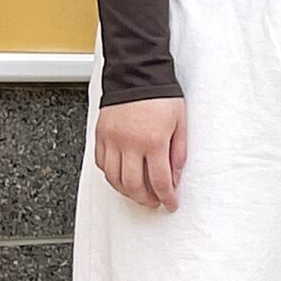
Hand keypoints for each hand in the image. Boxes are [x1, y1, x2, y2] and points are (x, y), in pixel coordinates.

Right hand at [93, 97, 186, 211]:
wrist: (136, 75)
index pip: (160, 180)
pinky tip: (121, 177)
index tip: (170, 204)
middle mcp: (130, 143)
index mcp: (154, 141)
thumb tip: (175, 177)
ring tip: (139, 193)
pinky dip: (111, 175)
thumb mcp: (181, 123)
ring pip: (114, 178)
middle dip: (145, 199)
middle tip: (154, 202)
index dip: (166, 197)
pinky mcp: (100, 135)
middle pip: (133, 185)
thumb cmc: (161, 97)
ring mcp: (112, 140)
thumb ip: (179, 153)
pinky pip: (101, 163)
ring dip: (126, 191)